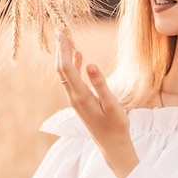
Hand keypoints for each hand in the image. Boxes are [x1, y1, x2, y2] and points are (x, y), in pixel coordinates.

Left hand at [55, 30, 138, 177]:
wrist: (112, 145)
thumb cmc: (115, 125)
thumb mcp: (112, 104)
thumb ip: (100, 84)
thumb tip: (90, 64)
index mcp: (80, 96)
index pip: (66, 68)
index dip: (64, 49)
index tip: (63, 33)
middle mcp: (74, 97)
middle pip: (61, 69)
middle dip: (61, 50)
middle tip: (61, 31)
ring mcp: (75, 100)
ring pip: (65, 74)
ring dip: (65, 56)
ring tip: (68, 40)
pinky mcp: (80, 101)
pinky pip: (72, 80)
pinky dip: (73, 66)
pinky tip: (79, 56)